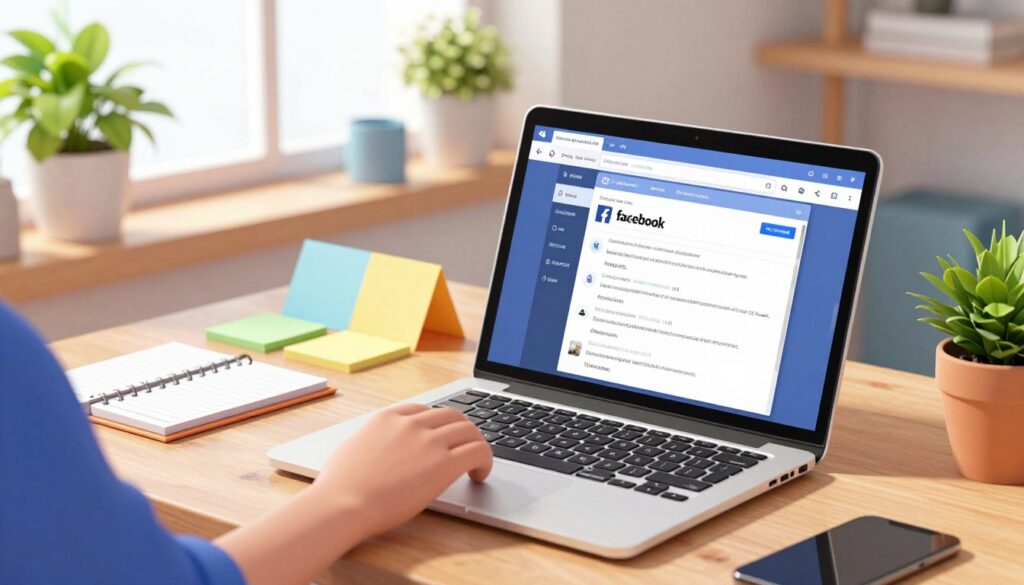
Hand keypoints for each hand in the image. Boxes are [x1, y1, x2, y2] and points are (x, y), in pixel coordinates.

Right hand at [312, 403, 492, 536]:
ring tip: (477, 463)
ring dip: (476, 445)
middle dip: (461, 431)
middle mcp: (411, 424)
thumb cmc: (338, 487)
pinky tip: (480, 475)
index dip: (437, 425)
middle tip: (465, 449)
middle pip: (451, 416)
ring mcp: (429, 441)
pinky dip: (486, 461)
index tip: (441, 438)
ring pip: (470, 430)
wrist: (342, 504)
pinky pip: (479, 452)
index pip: (424, 410)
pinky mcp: (444, 464)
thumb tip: (372, 448)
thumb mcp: (350, 449)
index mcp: (387, 418)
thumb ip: (369, 443)